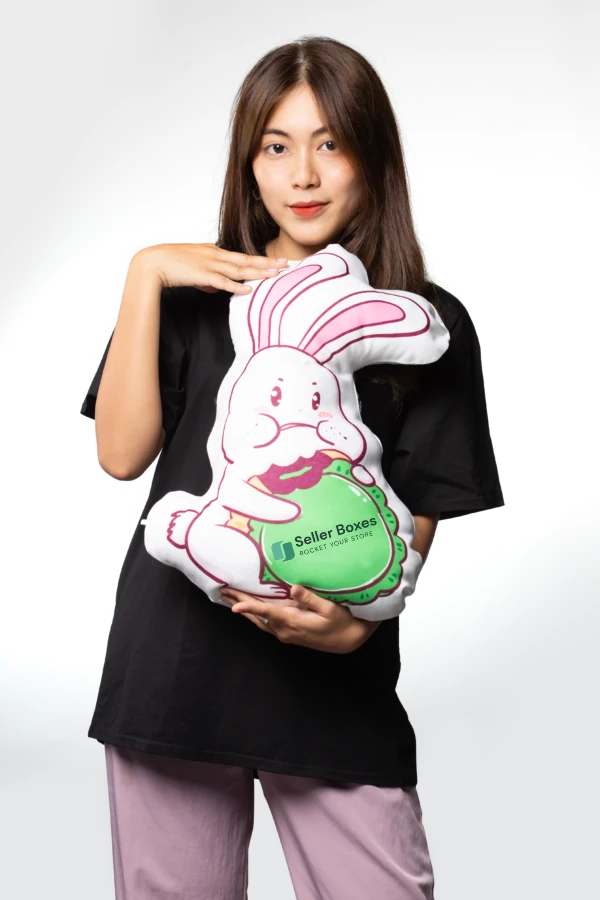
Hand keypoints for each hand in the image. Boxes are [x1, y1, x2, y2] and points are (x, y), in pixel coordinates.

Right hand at [134, 243, 288, 294]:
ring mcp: (210, 264)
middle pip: (246, 260)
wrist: (153, 262)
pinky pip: (223, 282)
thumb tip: (218, 288)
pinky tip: (249, 289)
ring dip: (258, 273)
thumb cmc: (172, 265)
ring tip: (275, 275)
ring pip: (239, 269)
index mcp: (214, 252)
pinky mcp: (202, 275)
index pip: (242, 256)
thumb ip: (209, 279)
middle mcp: (216, 255)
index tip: (276, 261)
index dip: (260, 260)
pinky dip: (236, 286)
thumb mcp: (195, 269)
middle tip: (286, 264)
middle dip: (267, 263)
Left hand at [219, 583, 380, 653]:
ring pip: (258, 621)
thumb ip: (310, 598)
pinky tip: (248, 608)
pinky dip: (253, 614)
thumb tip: (293, 588)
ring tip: (228, 597)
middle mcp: (284, 630)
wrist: (348, 640)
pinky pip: (265, 623)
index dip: (250, 607)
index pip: (267, 613)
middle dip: (239, 602)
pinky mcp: (288, 632)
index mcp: (293, 622)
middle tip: (222, 590)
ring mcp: (285, 633)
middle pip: (257, 616)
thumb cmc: (340, 622)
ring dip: (243, 609)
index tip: (234, 604)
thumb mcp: (329, 609)